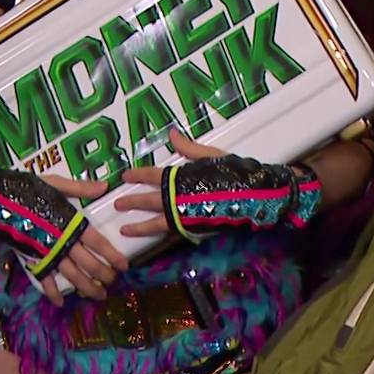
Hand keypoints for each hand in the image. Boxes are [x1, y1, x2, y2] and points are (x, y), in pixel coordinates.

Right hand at [0, 149, 127, 301]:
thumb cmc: (29, 187)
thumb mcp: (57, 183)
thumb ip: (80, 189)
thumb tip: (104, 187)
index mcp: (71, 223)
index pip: (98, 242)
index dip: (112, 255)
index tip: (124, 266)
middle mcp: (62, 241)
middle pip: (88, 263)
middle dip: (103, 275)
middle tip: (113, 283)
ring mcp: (47, 252)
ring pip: (71, 275)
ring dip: (86, 287)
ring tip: (98, 295)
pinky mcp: (32, 258)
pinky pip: (43, 279)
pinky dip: (51, 292)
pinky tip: (60, 302)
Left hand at [129, 129, 321, 241]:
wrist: (257, 196)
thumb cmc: (236, 171)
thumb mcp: (212, 154)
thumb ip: (189, 148)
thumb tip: (171, 135)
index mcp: (182, 177)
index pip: (153, 176)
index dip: (137, 175)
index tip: (124, 176)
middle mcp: (180, 198)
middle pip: (149, 201)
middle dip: (132, 202)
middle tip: (117, 204)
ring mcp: (187, 216)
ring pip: (157, 223)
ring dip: (139, 226)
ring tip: (124, 230)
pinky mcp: (196, 229)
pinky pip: (173, 233)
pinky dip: (160, 236)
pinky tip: (152, 237)